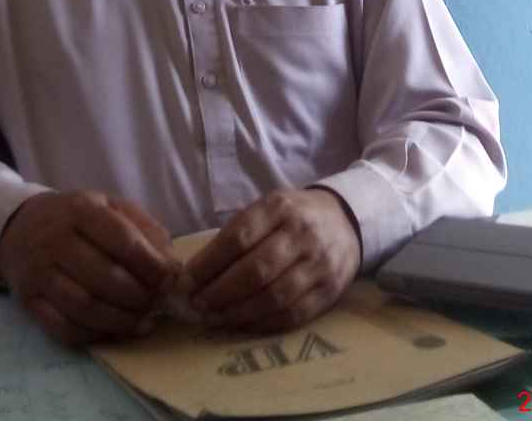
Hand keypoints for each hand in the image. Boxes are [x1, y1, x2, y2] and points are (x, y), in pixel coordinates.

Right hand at [0, 190, 178, 345]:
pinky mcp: (28, 301)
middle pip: (103, 277)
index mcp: (81, 209)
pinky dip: (93, 335)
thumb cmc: (77, 218)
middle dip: (137, 297)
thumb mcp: (110, 208)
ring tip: (143, 322)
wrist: (20, 227)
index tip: (170, 281)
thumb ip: (144, 229)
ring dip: (120, 320)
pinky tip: (114, 331)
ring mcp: (39, 272)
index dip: (150, 265)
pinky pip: (63, 328)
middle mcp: (56, 239)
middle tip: (157, 305)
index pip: (121, 240)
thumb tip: (173, 266)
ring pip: (83, 307)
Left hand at [179, 188, 360, 333]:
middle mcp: (301, 234)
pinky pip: (293, 314)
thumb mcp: (268, 207)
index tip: (185, 282)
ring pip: (274, 297)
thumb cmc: (294, 215)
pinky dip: (263, 323)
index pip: (238, 237)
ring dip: (238, 312)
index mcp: (280, 207)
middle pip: (255, 270)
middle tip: (196, 305)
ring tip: (214, 318)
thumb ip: (239, 232)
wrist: (346, 220)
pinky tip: (242, 324)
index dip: (209, 263)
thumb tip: (197, 269)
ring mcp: (319, 264)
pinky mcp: (330, 291)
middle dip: (220, 292)